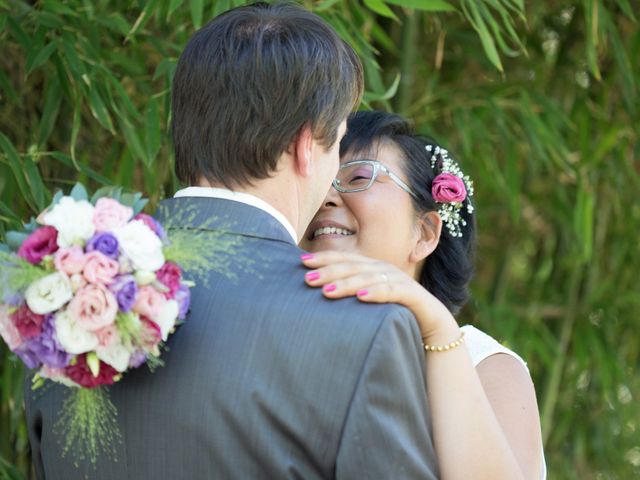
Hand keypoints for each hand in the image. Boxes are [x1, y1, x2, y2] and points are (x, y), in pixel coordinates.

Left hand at [301, 250, 457, 339]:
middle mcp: (384, 270)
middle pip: (353, 267)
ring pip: (368, 279)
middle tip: (307, 278)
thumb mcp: (369, 301)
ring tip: (327, 291)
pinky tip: (361, 298)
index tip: (302, 262)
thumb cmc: (393, 313)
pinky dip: (376, 293)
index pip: (345, 259)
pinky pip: (392, 293)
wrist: (432, 327)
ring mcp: (399, 281)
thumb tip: (318, 291)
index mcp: (372, 268)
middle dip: (329, 271)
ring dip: (347, 284)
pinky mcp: (412, 295)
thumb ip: (350, 293)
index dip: (324, 258)